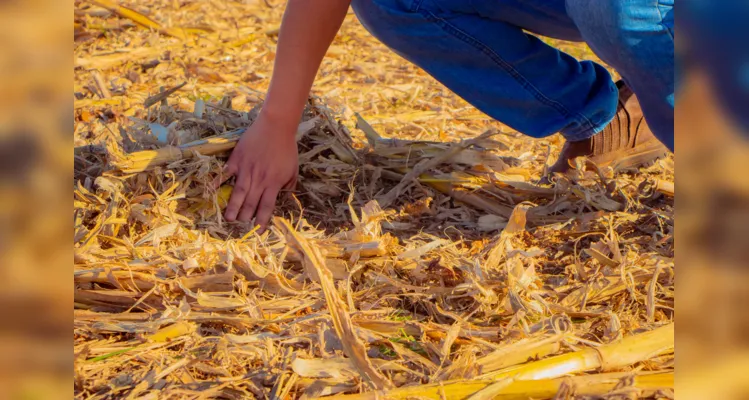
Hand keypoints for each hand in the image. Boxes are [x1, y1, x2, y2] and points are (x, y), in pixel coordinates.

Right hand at [217, 113, 297, 230]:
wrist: (276, 126)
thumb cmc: (286, 148)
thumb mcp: (293, 169)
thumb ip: (288, 186)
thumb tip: (283, 198)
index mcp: (273, 183)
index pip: (267, 206)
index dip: (262, 220)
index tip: (258, 230)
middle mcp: (259, 179)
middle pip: (250, 202)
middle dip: (245, 217)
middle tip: (240, 227)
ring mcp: (246, 169)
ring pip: (238, 192)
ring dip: (233, 207)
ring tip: (229, 218)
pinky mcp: (237, 159)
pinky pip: (226, 173)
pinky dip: (218, 182)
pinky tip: (212, 191)